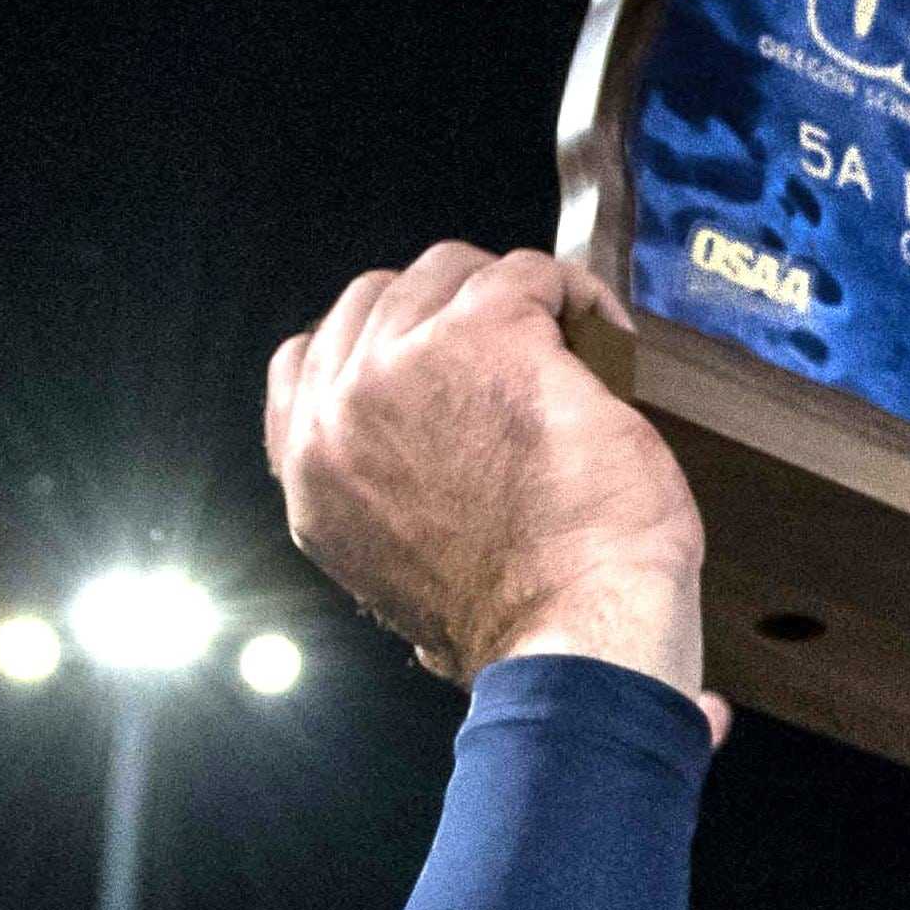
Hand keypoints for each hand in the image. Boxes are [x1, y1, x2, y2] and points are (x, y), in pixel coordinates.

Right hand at [266, 248, 704, 694]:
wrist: (574, 637)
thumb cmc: (520, 627)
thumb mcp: (402, 579)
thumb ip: (386, 507)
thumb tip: (422, 473)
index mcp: (312, 479)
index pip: (305, 363)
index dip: (380, 350)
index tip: (440, 368)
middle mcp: (338, 416)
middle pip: (377, 301)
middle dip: (447, 312)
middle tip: (518, 352)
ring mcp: (402, 367)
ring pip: (447, 273)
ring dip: (508, 296)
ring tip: (568, 345)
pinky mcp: (484, 334)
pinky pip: (526, 272)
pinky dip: (572, 295)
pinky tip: (604, 336)